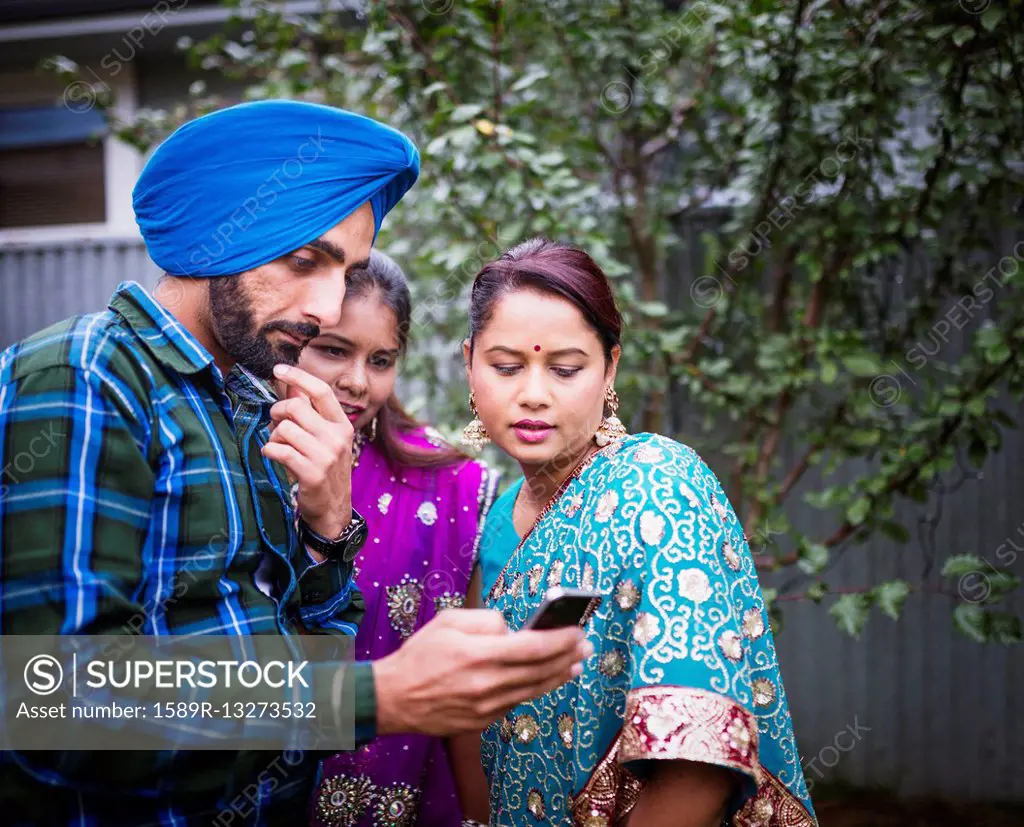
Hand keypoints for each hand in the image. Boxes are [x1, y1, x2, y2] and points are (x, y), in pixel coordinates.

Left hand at [262, 364, 352, 539]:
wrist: (333, 508)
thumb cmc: (325, 469)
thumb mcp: (324, 439)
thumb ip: (310, 413)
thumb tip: (291, 385)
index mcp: (342, 425)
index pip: (321, 391)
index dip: (298, 376)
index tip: (278, 369)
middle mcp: (337, 437)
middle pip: (296, 406)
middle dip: (278, 412)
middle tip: (276, 423)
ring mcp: (326, 456)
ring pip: (284, 429)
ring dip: (273, 436)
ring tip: (278, 445)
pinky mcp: (311, 473)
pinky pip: (278, 450)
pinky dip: (269, 450)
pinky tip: (273, 455)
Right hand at [372, 609, 591, 736]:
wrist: (394, 698)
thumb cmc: (420, 654)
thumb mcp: (448, 621)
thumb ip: (486, 621)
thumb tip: (512, 629)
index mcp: (478, 655)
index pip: (532, 646)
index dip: (560, 639)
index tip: (577, 630)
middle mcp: (487, 684)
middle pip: (540, 670)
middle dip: (567, 656)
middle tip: (585, 645)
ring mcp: (487, 707)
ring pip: (534, 690)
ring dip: (559, 675)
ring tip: (576, 663)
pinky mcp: (483, 721)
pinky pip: (517, 702)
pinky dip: (537, 689)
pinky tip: (547, 679)